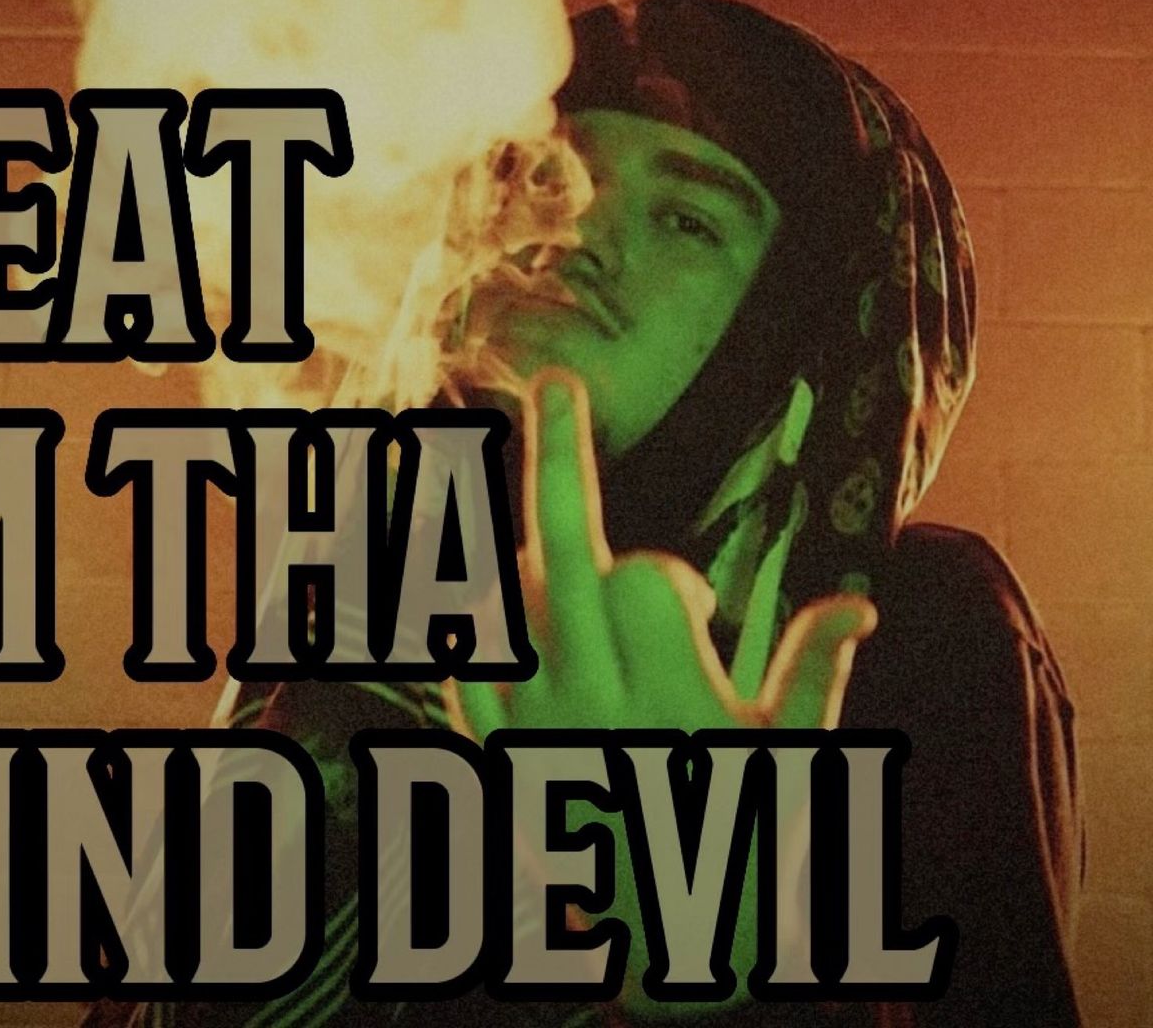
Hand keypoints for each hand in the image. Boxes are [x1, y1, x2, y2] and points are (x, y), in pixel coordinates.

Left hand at [448, 369, 876, 1013]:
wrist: (664, 945)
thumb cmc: (744, 843)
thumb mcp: (795, 767)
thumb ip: (815, 676)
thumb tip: (862, 602)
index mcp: (669, 700)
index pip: (642, 576)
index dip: (673, 583)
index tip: (696, 624)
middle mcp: (588, 704)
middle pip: (559, 551)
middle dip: (561, 455)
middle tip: (557, 378)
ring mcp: (526, 725)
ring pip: (504, 594)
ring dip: (531, 569)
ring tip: (560, 592)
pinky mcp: (487, 750)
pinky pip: (463, 651)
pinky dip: (477, 615)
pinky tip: (500, 607)